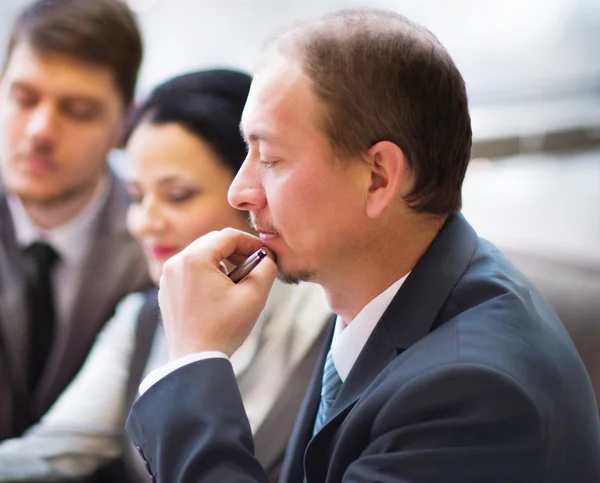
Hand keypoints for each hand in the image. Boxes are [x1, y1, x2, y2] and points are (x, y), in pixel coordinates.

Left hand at [158, 228, 276, 358]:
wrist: (195, 361)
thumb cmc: (224, 329)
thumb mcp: (254, 296)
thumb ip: (266, 268)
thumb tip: (268, 257)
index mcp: (194, 259)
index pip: (228, 236)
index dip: (250, 243)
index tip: (264, 256)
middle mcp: (175, 263)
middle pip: (212, 242)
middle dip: (236, 252)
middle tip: (254, 268)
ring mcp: (167, 277)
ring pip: (201, 256)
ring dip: (222, 263)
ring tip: (238, 283)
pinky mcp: (166, 290)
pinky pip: (190, 271)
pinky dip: (207, 275)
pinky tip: (221, 294)